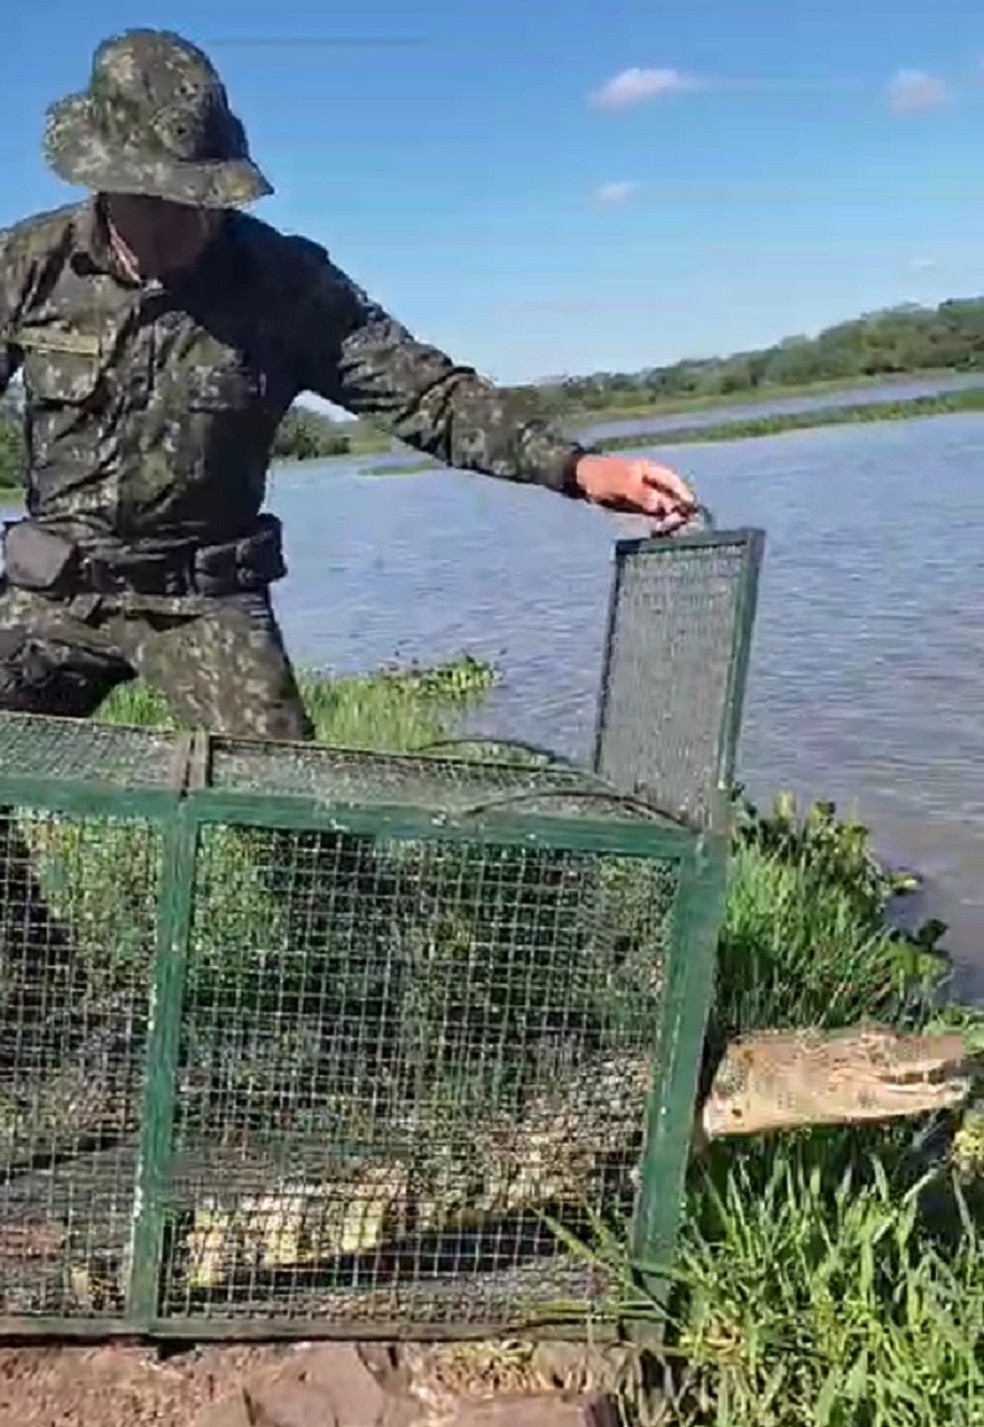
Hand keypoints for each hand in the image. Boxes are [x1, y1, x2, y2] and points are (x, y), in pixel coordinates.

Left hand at [573, 454, 696, 532]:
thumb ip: (639, 493)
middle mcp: (654, 484)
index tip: (689, 511)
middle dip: (679, 511)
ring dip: (671, 520)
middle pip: (674, 498)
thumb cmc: (603, 477)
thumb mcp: (620, 484)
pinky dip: (661, 524)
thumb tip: (657, 504)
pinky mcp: (641, 508)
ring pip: (667, 509)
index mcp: (652, 472)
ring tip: (668, 531)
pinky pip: (657, 517)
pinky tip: (660, 533)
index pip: (675, 484)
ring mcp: (649, 496)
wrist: (585, 481)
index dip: (684, 496)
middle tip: (677, 526)